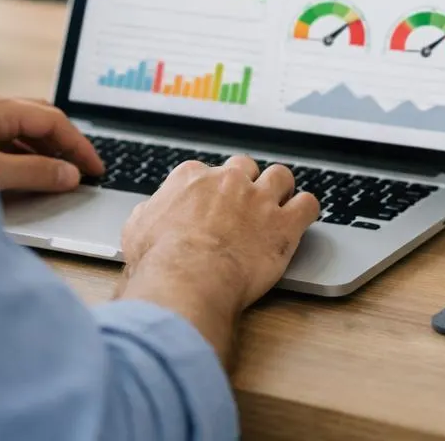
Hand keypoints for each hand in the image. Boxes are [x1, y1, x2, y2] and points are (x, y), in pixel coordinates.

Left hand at [0, 91, 104, 193]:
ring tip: (58, 176)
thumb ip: (35, 173)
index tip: (95, 168)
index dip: (79, 145)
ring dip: (41, 151)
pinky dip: (20, 154)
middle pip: (38, 118)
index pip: (52, 120)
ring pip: (19, 129)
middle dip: (63, 143)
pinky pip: (1, 137)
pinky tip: (24, 174)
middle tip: (82, 170)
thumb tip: (69, 175)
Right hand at [116, 156, 319, 364]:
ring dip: (281, 189)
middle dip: (247, 182)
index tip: (213, 204)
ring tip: (280, 204)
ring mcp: (258, 199)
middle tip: (246, 204)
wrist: (188, 277)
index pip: (207, 172)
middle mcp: (227, 181)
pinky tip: (302, 218)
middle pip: (245, 167)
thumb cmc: (159, 258)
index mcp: (192, 178)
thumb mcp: (136, 230)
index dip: (211, 190)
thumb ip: (147, 214)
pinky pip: (308, 204)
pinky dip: (306, 210)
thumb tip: (148, 213)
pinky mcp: (284, 223)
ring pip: (281, 176)